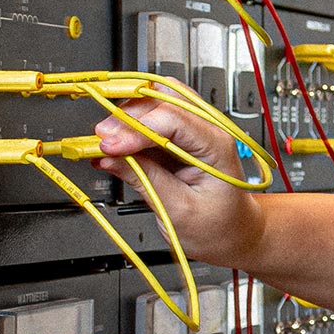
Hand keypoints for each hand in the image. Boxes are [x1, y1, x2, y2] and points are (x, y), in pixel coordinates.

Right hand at [91, 99, 261, 267]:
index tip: (109, 145)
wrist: (232, 234)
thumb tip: (110, 158)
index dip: (136, 129)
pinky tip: (112, 147)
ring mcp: (194, 132)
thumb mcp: (179, 210)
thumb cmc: (217, 226)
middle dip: (128, 116)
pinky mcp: (179, 140)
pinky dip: (129, 131)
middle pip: (165, 100)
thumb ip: (145, 180)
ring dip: (127, 119)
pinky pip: (151, 124)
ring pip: (156, 104)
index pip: (173, 119)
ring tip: (104, 143)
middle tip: (101, 139)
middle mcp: (208, 130)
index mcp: (217, 145)